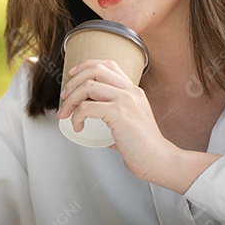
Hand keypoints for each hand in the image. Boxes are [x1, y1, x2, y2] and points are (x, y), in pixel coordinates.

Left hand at [57, 59, 177, 184]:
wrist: (159, 160)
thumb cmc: (144, 147)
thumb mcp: (130, 122)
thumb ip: (114, 117)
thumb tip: (95, 124)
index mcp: (133, 91)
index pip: (109, 65)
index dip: (87, 66)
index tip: (73, 75)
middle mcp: (130, 91)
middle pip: (96, 69)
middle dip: (74, 81)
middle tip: (65, 97)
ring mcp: (126, 100)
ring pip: (88, 86)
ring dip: (71, 99)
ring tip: (66, 113)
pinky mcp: (119, 113)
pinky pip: (87, 107)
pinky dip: (76, 116)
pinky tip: (77, 127)